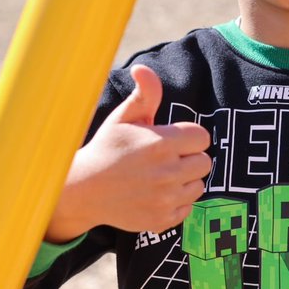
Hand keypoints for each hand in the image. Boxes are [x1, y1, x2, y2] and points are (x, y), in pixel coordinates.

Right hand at [47, 64, 212, 242]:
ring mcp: (165, 198)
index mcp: (161, 143)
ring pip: (198, 185)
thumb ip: (144, 94)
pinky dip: (176, 202)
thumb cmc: (107, 149)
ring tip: (160, 176)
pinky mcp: (162, 219)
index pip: (202, 137)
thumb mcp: (123, 118)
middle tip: (165, 158)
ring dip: (185, 180)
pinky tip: (156, 194)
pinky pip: (187, 208)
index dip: (188, 137)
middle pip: (205, 162)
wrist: (83, 190)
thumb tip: (144, 69)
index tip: (170, 139)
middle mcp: (166, 172)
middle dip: (188, 158)